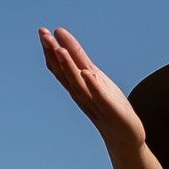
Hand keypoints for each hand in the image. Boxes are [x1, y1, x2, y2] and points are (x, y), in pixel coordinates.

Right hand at [38, 26, 145, 151]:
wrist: (125, 138)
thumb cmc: (109, 106)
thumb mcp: (94, 77)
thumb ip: (79, 60)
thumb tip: (62, 40)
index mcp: (79, 85)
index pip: (61, 66)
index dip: (51, 49)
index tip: (43, 30)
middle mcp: (82, 95)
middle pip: (65, 73)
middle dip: (54, 53)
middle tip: (44, 35)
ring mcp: (95, 104)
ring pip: (78, 84)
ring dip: (68, 67)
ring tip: (60, 50)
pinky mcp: (111, 112)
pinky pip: (100, 98)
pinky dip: (92, 86)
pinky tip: (87, 74)